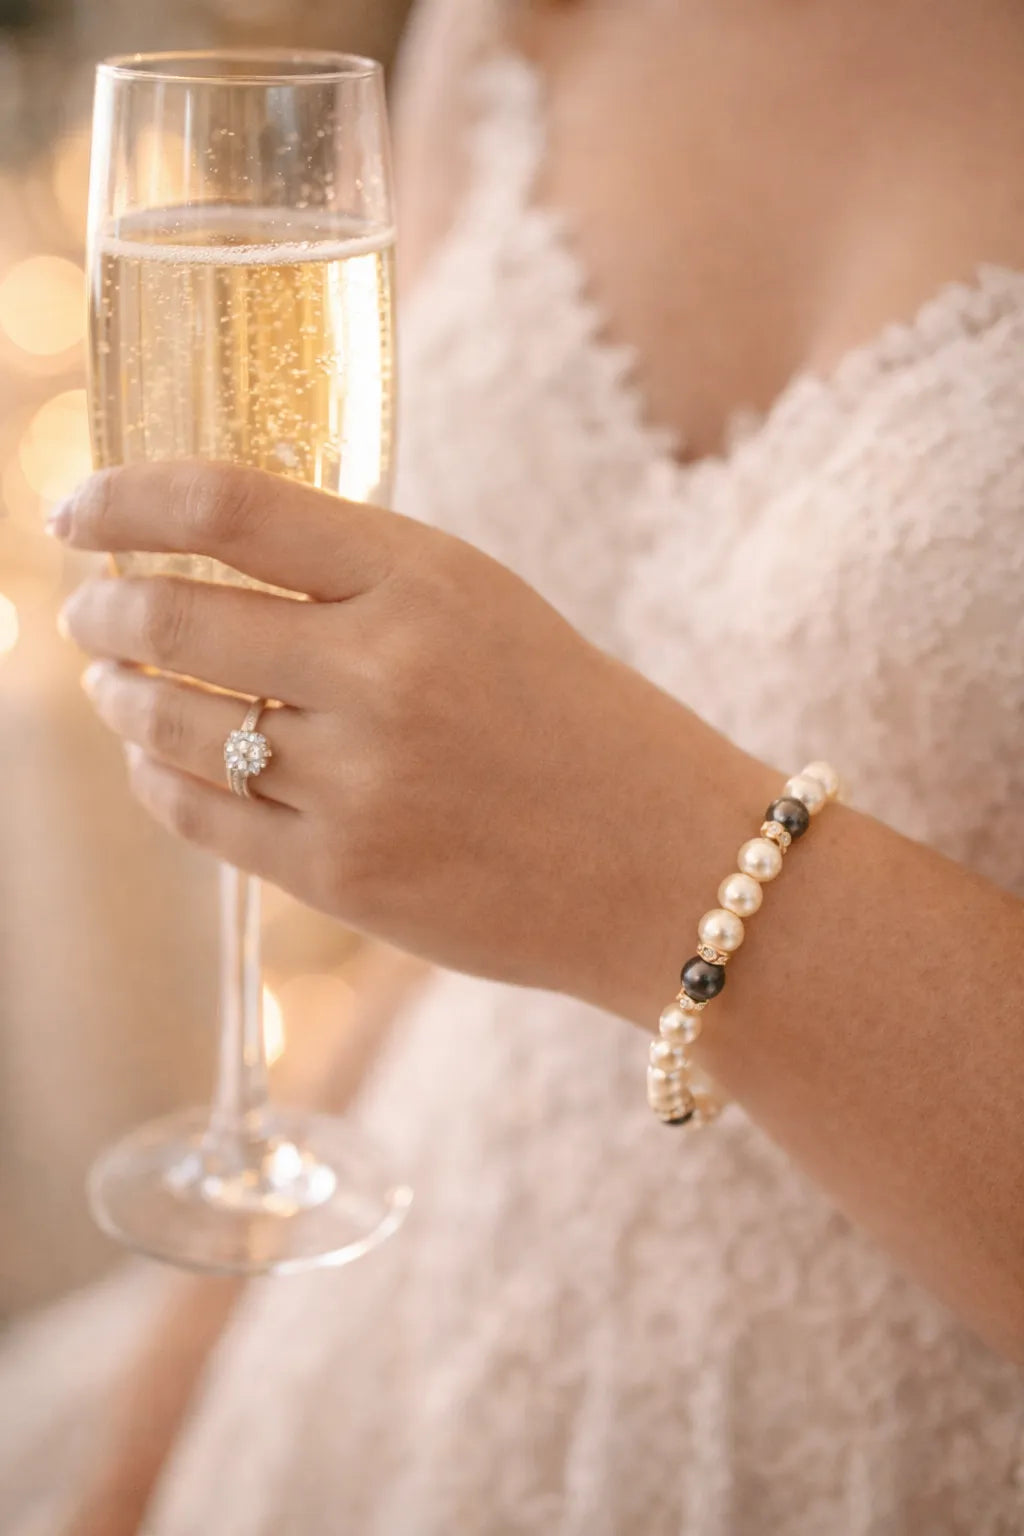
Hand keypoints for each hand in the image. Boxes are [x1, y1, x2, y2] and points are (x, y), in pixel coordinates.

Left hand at [56, 463, 750, 1015]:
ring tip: (114, 684)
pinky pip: (200, 816)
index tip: (76, 508)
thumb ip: (361, 582)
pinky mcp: (344, 877)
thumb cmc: (580, 722)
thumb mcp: (487, 607)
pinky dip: (158, 779)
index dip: (127, 499)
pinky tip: (156, 762)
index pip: (228, 506)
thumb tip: (210, 571)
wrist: (670, 866)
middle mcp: (383, 672)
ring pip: (173, 724)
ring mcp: (359, 783)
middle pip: (175, 617)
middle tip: (85, 606)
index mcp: (427, 578)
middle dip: (102, 607)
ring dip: (120, 695)